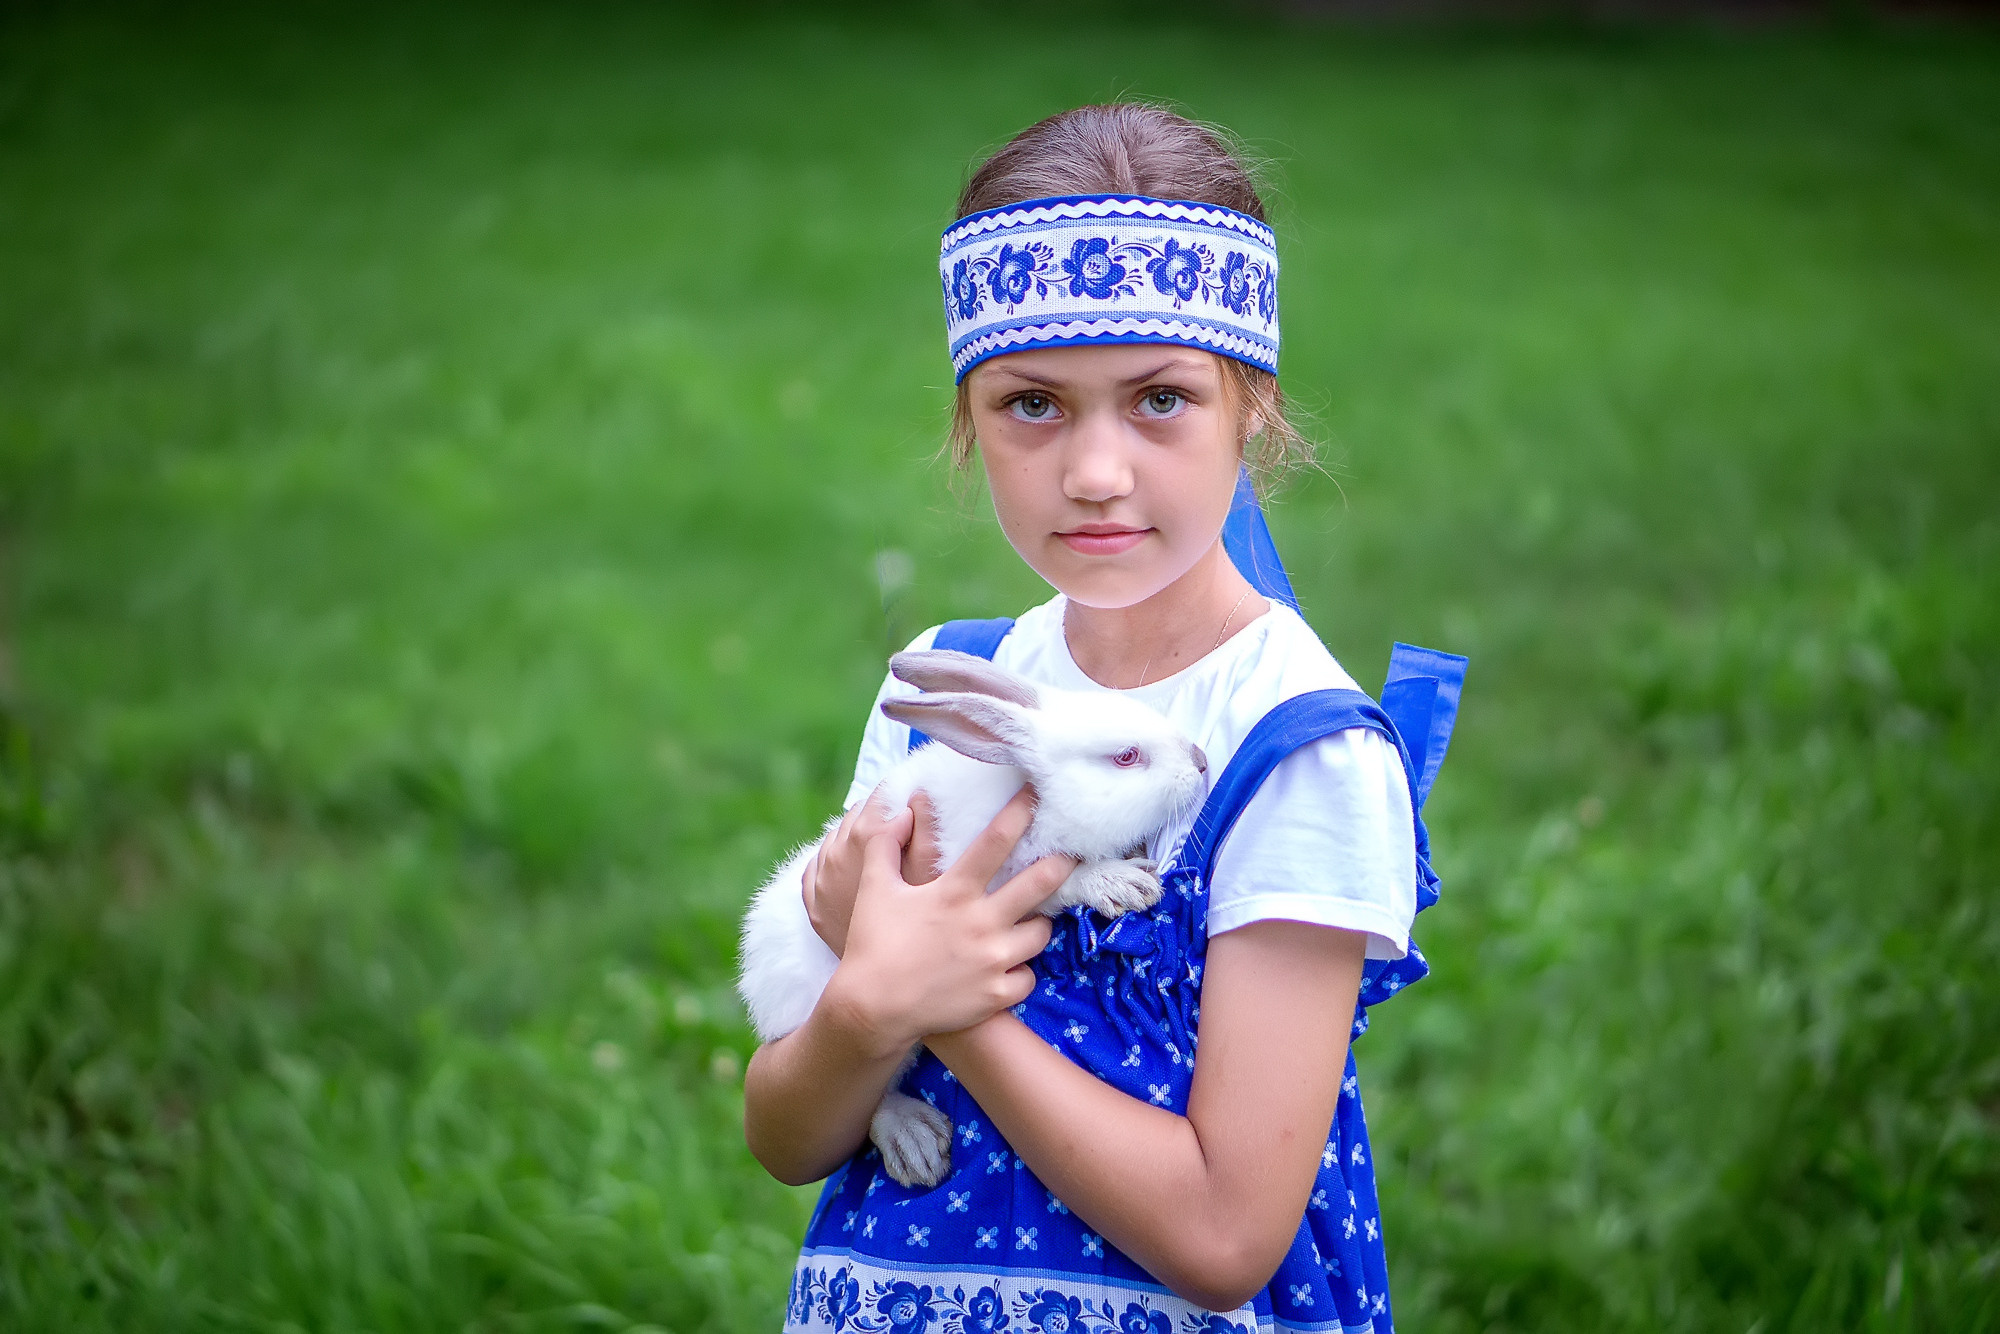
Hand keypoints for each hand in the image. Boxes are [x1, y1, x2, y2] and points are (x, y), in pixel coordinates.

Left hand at [803, 787, 947, 956]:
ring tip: (879, 843)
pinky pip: (815, 869)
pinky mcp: (814, 906)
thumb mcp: (932, 869)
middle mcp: (835, 854)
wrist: (889, 982)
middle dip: (878, 814)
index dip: (899, 794)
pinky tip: (849, 866)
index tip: (912, 798)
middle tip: (900, 820)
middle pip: (855, 815)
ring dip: (854, 835)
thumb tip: (919, 791)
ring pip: (833, 839)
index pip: (880, 798)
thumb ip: (926, 825)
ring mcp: (821, 881)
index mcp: (866, 838)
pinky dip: (831, 860)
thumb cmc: (922, 925)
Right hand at [822, 788, 1073, 1055]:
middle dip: (1061, 865)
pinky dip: (1023, 971)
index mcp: (954, 893)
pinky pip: (1029, 978)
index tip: (1038, 793)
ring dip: (1039, 924)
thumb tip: (898, 812)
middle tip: (1071, 857)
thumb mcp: (874, 889)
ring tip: (1032, 920)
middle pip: (1039, 885)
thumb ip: (884, 846)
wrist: (872, 1011)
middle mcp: (982, 923)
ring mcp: (993, 961)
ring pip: (1041, 934)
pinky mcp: (997, 994)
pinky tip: (1011, 967)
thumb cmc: (872, 946)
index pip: (995, 842)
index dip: (1020, 813)